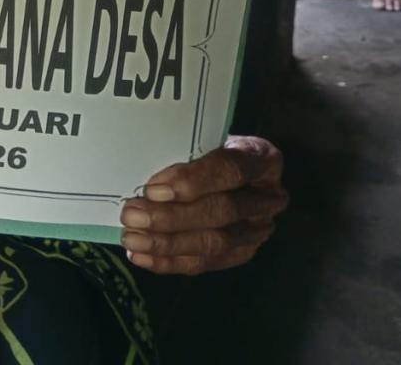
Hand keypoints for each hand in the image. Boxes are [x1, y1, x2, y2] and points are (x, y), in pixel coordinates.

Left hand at [119, 135, 286, 275]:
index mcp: (262, 160)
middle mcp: (267, 198)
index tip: (154, 188)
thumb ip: (184, 152)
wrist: (230, 167)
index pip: (231, 170)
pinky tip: (141, 255)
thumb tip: (141, 171)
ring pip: (214, 243)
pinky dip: (169, 261)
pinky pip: (205, 262)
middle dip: (172, 217)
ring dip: (167, 243)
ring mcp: (257, 230)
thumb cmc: (211, 148)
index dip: (193, 181)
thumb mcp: (204, 138)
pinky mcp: (241, 253)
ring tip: (132, 237)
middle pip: (222, 212)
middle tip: (133, 215)